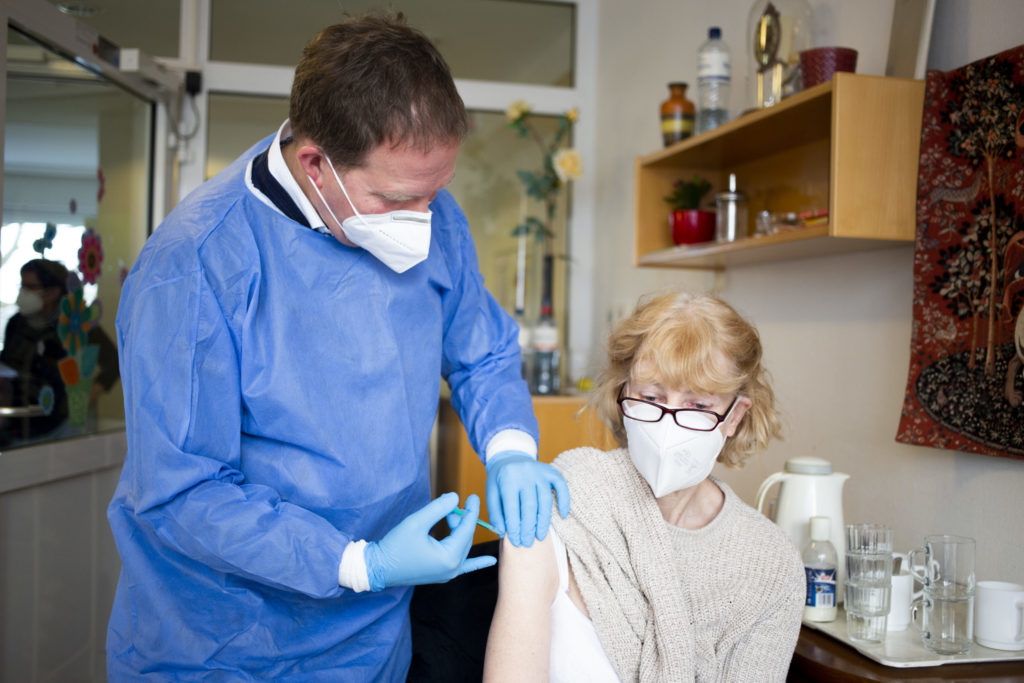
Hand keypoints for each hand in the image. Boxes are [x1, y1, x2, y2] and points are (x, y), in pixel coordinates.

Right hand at [364, 492, 494, 590]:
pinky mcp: (442, 575)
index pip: (466, 529)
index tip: (473, 495)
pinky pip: (464, 567)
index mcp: (449, 557)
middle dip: (462, 520)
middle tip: (453, 504)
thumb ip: (438, 508)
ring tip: (450, 516)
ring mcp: (448, 574)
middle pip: (466, 538)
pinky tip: (491, 561)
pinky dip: (477, 562)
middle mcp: (452, 568)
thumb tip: (456, 497)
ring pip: (462, 547)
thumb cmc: (395, 545)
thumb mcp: (416, 522)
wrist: (379, 568)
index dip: (471, 510)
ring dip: (459, 531)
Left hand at [485, 450, 569, 546]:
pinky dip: (564, 500)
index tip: (516, 542)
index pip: (512, 508)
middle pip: (530, 506)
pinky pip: (561, 486)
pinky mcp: (551, 471)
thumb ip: (495, 513)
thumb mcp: (491, 493)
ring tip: (540, 536)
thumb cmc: (500, 480)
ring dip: (544, 521)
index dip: (514, 527)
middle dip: (529, 528)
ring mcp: (539, 472)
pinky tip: (563, 515)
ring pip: (545, 500)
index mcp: (507, 479)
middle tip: (527, 543)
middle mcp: (525, 473)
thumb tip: (503, 532)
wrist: (510, 457)